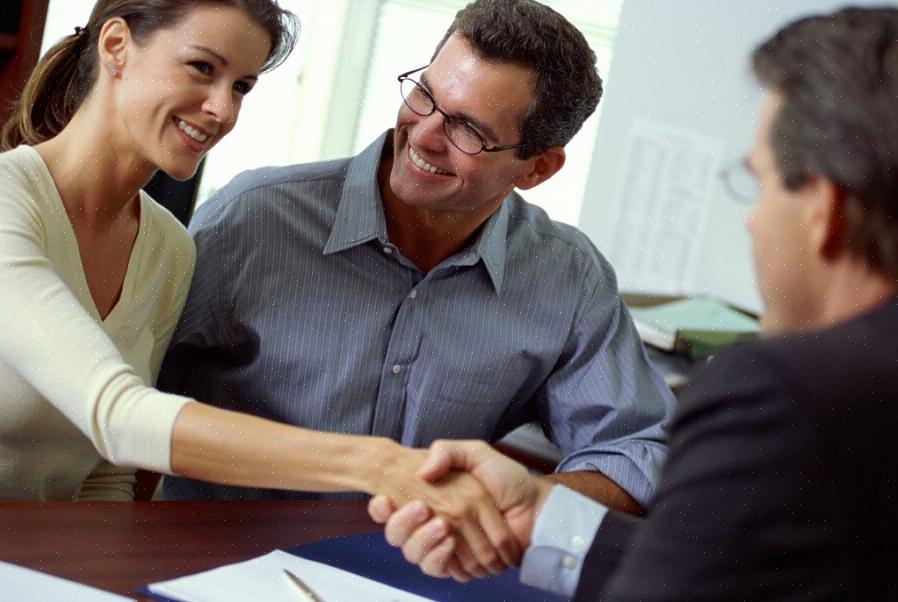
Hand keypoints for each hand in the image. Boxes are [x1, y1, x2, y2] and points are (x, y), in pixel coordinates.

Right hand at [368, 439, 553, 580]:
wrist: (534, 507)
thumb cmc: (507, 479)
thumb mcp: (476, 454)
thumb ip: (447, 452)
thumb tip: (422, 470)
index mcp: (431, 496)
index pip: (391, 507)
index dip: (380, 508)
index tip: (384, 501)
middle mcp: (431, 522)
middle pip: (397, 535)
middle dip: (402, 525)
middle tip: (422, 510)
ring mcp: (444, 545)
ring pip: (414, 554)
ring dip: (423, 543)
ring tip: (444, 529)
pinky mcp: (459, 563)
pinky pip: (438, 569)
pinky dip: (442, 560)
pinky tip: (452, 545)